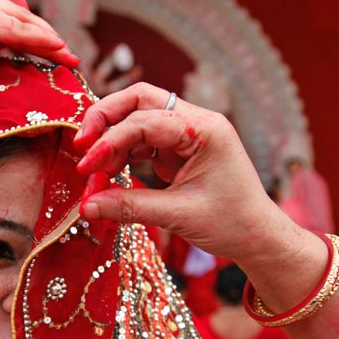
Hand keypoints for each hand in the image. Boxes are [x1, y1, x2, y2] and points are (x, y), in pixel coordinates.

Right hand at [0, 0, 77, 96]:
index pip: (2, 5)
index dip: (24, 24)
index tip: (41, 46)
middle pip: (17, 7)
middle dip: (42, 31)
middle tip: (63, 54)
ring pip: (22, 16)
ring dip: (48, 37)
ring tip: (68, 58)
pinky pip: (18, 29)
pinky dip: (40, 40)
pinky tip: (56, 53)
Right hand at [74, 82, 302, 268]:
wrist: (258, 238)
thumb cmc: (231, 223)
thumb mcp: (177, 215)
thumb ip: (128, 207)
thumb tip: (84, 207)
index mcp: (205, 130)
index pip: (145, 121)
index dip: (109, 141)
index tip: (84, 168)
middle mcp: (196, 123)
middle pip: (139, 101)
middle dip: (105, 119)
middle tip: (80, 146)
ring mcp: (186, 135)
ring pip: (136, 119)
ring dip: (110, 142)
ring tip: (92, 173)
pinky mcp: (177, 151)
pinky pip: (140, 143)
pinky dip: (120, 156)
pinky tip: (106, 175)